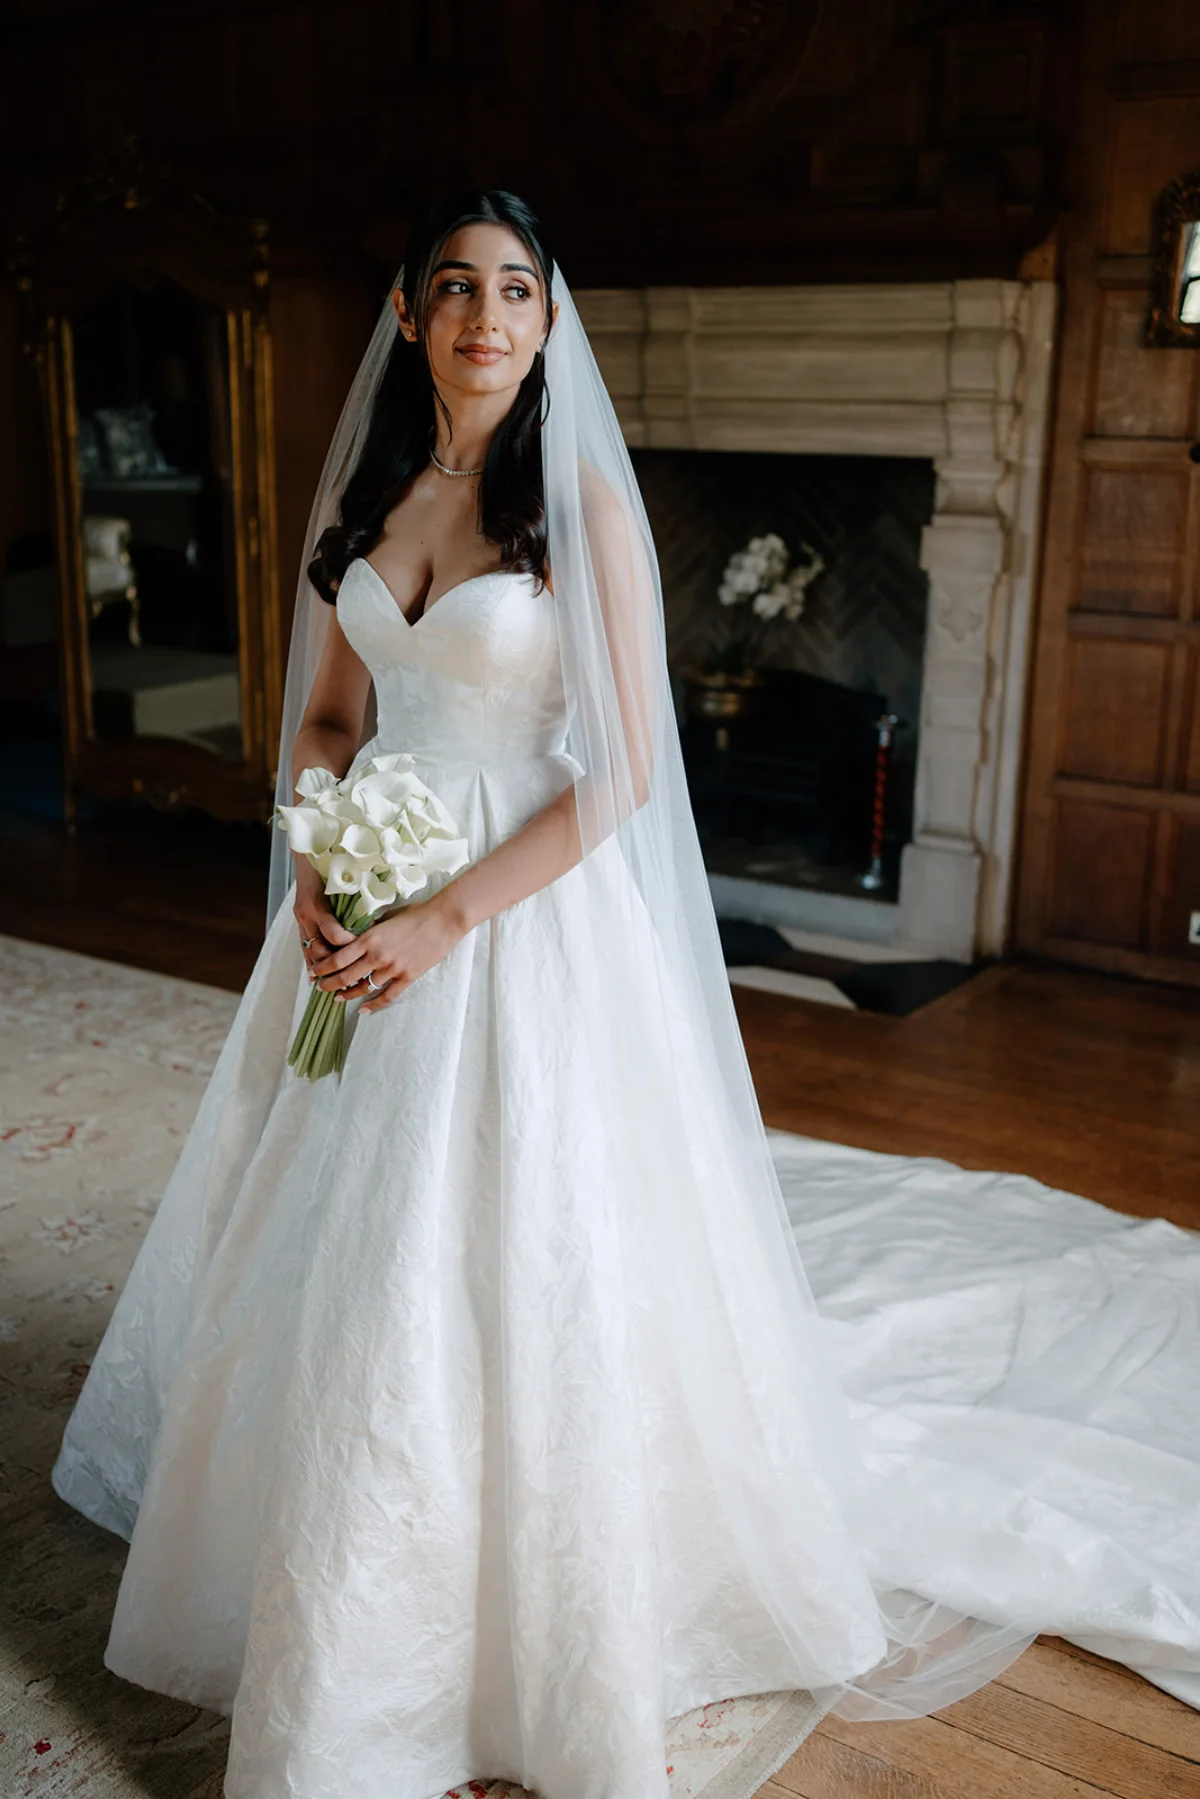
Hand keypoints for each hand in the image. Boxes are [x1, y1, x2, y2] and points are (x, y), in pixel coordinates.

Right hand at [293, 857, 355, 974]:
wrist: (310, 853)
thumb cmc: (333, 863)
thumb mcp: (345, 880)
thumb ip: (357, 898)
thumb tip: (377, 919)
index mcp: (317, 904)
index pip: (333, 933)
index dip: (347, 943)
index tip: (361, 949)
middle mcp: (306, 914)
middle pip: (319, 947)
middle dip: (333, 964)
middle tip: (350, 977)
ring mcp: (300, 918)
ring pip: (309, 950)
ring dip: (321, 968)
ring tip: (334, 984)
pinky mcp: (299, 920)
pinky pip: (303, 946)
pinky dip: (310, 961)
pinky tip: (314, 977)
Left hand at [310, 890, 467, 1014]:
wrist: (443, 920)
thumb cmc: (416, 913)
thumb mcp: (386, 917)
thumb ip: (370, 929)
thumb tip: (358, 935)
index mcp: (369, 938)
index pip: (338, 958)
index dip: (323, 968)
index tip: (314, 972)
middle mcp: (377, 956)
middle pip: (345, 976)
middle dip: (329, 984)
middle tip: (320, 988)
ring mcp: (393, 968)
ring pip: (363, 988)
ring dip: (348, 995)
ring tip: (338, 998)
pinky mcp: (408, 977)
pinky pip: (387, 996)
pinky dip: (374, 1005)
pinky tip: (363, 1010)